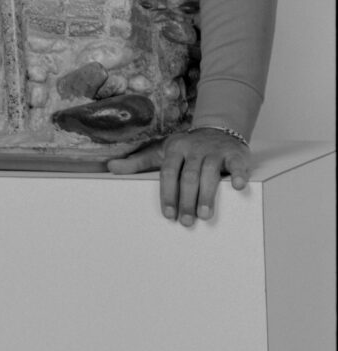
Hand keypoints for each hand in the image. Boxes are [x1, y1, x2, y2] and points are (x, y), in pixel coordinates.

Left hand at [107, 128, 249, 225]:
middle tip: (186, 221)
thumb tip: (111, 168)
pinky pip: (237, 164)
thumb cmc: (187, 148)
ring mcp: (215, 151)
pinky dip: (239, 174)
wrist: (218, 128)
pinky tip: (239, 187)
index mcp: (175, 149)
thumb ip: (138, 163)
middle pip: (189, 175)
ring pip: (210, 172)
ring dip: (207, 194)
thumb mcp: (161, 152)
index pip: (168, 172)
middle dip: (187, 199)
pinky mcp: (234, 154)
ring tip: (205, 215)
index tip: (168, 214)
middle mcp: (194, 149)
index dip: (167, 193)